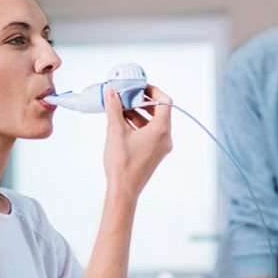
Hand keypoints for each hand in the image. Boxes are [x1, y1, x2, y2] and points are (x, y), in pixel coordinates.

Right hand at [102, 85, 172, 199]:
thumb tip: (111, 93)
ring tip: (120, 108)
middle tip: (128, 96)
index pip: (164, 101)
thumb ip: (114, 108)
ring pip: (152, 123)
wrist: (123, 189)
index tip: (140, 87)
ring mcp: (160, 147)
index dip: (153, 91)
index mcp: (161, 130)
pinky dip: (138, 126)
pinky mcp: (153, 154)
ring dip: (138, 114)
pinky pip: (149, 134)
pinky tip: (122, 123)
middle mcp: (165, 138)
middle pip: (159, 112)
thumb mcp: (116, 131)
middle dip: (142, 102)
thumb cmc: (122, 164)